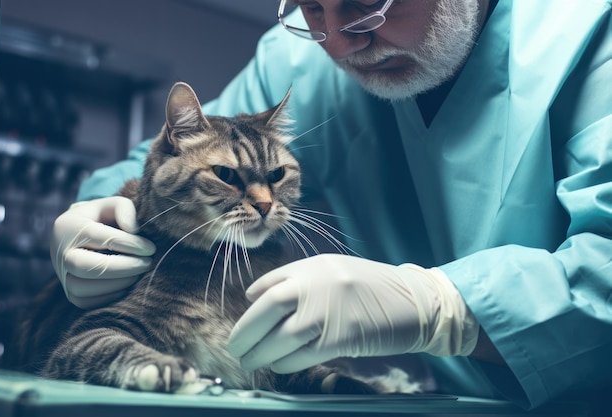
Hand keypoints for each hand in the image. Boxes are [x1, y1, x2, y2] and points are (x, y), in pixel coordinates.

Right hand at [50, 196, 155, 308]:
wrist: (80, 235)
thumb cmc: (103, 218)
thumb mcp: (113, 204)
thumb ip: (124, 209)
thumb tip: (133, 230)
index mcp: (68, 226)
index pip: (100, 238)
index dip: (129, 244)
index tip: (151, 248)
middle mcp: (60, 252)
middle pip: (88, 268)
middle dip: (123, 268)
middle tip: (147, 263)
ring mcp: (61, 275)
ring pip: (84, 288)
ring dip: (118, 283)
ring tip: (139, 273)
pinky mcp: (68, 292)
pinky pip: (86, 302)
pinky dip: (110, 295)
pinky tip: (127, 283)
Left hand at [227, 254, 478, 373]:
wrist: (416, 301)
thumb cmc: (375, 288)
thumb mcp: (336, 271)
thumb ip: (302, 281)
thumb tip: (260, 298)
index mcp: (313, 265)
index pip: (270, 283)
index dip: (251, 304)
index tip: (244, 318)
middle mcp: (316, 283)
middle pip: (267, 309)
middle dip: (245, 332)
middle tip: (234, 348)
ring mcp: (327, 310)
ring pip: (280, 336)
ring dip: (260, 353)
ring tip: (250, 362)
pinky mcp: (340, 337)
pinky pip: (300, 354)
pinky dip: (284, 363)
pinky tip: (278, 366)